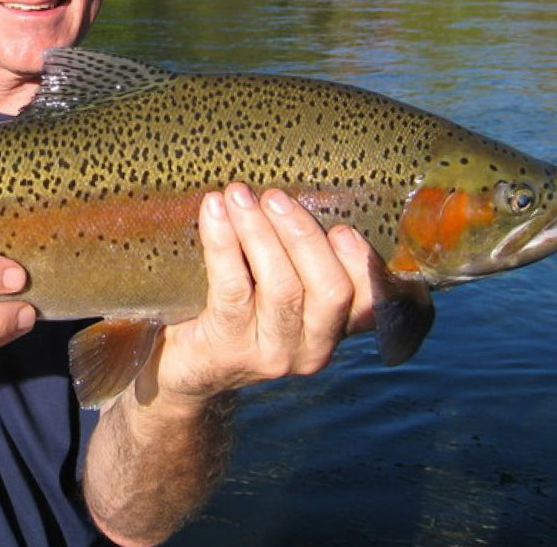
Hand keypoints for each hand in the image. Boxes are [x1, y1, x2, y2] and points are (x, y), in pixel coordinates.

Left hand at [141, 184, 378, 408]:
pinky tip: (214, 211)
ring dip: (260, 233)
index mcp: (335, 328)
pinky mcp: (230, 348)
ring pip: (282, 288)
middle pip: (328, 289)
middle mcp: (313, 348)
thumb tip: (295, 190)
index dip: (361, 263)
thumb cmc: (238, 309)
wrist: (187, 367)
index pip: (368, 300)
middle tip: (275, 197)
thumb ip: (299, 254)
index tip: (342, 226)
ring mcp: (273, 354)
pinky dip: (223, 243)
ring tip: (239, 196)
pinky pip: (232, 288)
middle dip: (303, 235)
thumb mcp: (280, 288)